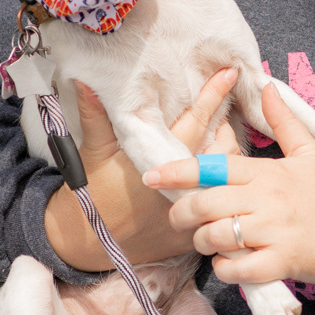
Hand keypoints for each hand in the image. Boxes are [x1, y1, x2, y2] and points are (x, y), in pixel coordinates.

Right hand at [44, 68, 240, 270]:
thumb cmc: (93, 192)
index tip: (229, 73)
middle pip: (221, 146)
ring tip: (224, 132)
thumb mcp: (92, 151)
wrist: (89, 242)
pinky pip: (221, 201)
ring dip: (228, 150)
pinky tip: (226, 170)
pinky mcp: (195, 229)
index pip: (195, 121)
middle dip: (227, 123)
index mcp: (159, 162)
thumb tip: (85, 80)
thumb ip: (95, 115)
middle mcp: (181, 186)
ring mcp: (191, 209)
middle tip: (228, 105)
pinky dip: (224, 182)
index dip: (213, 95)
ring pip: (227, 173)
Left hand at [149, 82, 314, 285]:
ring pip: (218, 237)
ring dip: (204, 243)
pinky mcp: (282, 262)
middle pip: (206, 205)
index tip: (153, 175)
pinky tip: (230, 265)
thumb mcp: (312, 151)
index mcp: (269, 172)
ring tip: (208, 241)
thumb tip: (266, 84)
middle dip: (183, 214)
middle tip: (180, 219)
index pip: (215, 167)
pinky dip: (226, 270)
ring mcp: (274, 233)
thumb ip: (284, 120)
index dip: (179, 171)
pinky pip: (239, 270)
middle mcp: (267, 200)